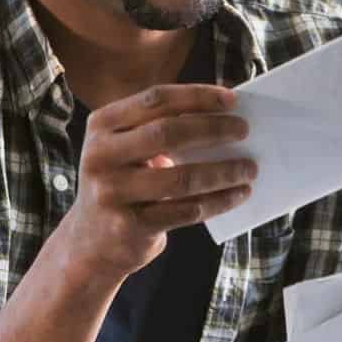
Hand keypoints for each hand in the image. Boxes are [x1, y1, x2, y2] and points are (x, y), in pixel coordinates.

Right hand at [61, 82, 254, 279]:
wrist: (91, 244)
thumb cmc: (123, 185)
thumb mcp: (126, 150)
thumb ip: (159, 129)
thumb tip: (224, 114)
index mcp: (102, 126)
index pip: (156, 100)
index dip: (197, 96)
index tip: (232, 99)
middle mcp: (100, 156)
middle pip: (167, 133)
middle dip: (213, 129)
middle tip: (244, 130)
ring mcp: (112, 193)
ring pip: (181, 178)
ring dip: (223, 171)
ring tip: (249, 168)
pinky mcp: (128, 227)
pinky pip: (186, 211)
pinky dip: (219, 201)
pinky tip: (239, 194)